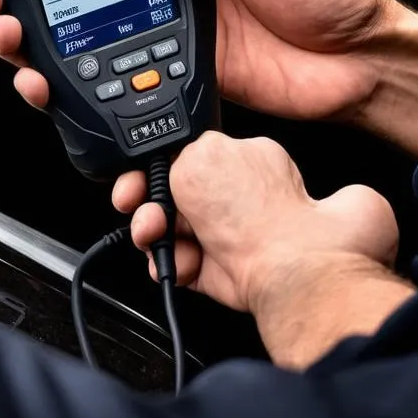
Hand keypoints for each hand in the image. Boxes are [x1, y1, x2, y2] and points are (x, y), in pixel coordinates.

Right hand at [0, 0, 398, 120]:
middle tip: (3, 3)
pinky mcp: (186, 81)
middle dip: (39, 0)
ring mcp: (177, 40)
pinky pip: (134, 87)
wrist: (365, 61)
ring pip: (99, 44)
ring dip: (50, 49)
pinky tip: (64, 96)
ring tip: (17, 45)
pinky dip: (99, 96)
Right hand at [115, 132, 398, 317]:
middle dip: (146, 200)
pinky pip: (177, 263)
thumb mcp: (203, 151)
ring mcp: (226, 235)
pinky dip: (169, 264)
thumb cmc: (258, 210)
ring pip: (167, 230)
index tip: (137, 174)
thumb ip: (179, 148)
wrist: (281, 269)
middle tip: (136, 204)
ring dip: (151, 232)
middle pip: (169, 195)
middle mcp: (233, 197)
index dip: (154, 164)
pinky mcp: (219, 270)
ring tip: (152, 234)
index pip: (184, 156)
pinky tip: (176, 261)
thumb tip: (168, 158)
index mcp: (237, 159)